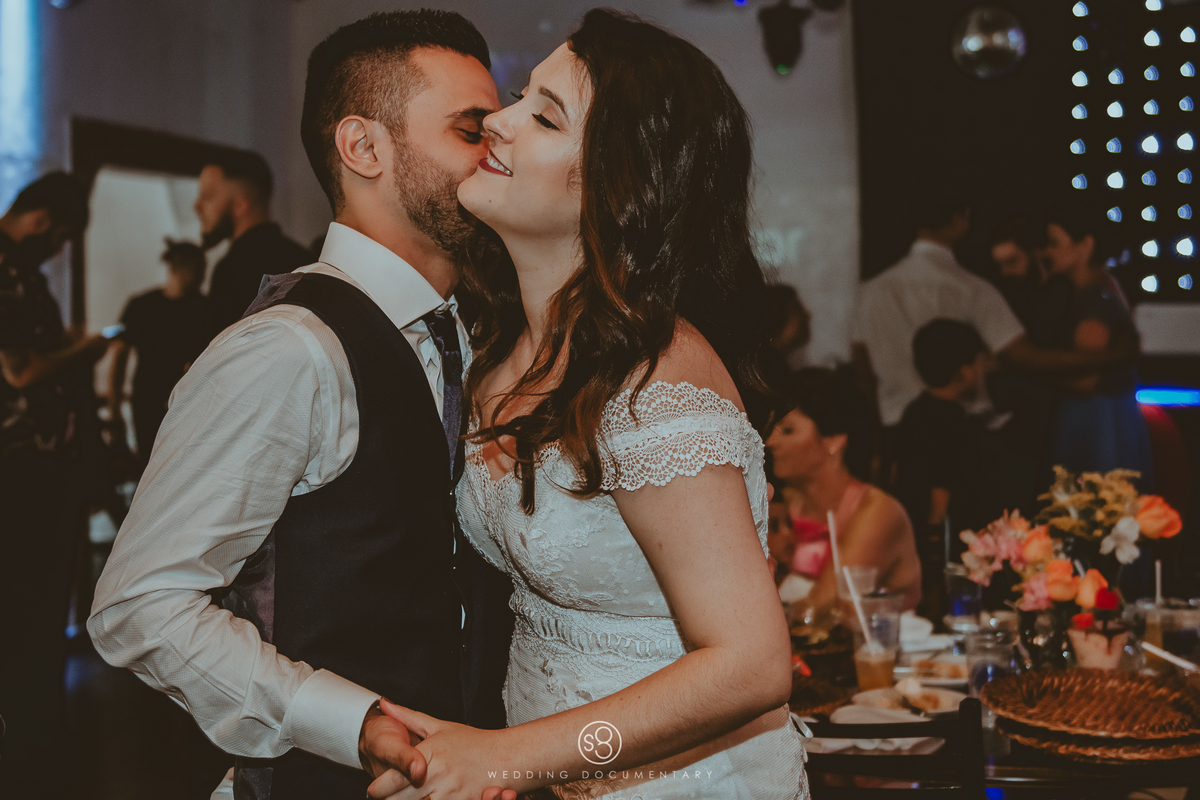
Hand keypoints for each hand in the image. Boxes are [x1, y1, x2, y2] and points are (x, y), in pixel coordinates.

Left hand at [367, 699, 518, 799]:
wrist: (506, 757)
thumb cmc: (471, 742)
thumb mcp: (439, 727)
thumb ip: (408, 717)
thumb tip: (383, 703)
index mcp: (429, 754)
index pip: (392, 779)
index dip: (378, 789)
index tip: (373, 790)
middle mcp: (437, 775)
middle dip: (390, 799)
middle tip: (388, 796)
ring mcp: (450, 793)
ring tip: (408, 796)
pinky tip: (430, 797)